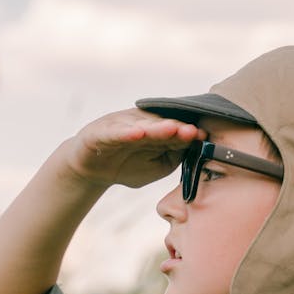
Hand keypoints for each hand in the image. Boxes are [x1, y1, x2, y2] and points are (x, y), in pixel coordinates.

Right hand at [63, 108, 205, 189]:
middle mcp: (141, 124)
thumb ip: (174, 158)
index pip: (175, 131)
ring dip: (157, 128)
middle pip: (162, 125)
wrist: (90, 169)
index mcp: (156, 132)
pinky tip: (138, 134)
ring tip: (172, 129)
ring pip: (142, 126)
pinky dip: (126, 133)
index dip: (188, 134)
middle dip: (178, 128)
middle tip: (193, 131)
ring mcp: (121, 127)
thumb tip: (194, 150)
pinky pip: (116, 133)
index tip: (203, 137)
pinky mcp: (101, 133)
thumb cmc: (127, 166)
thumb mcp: (157, 167)